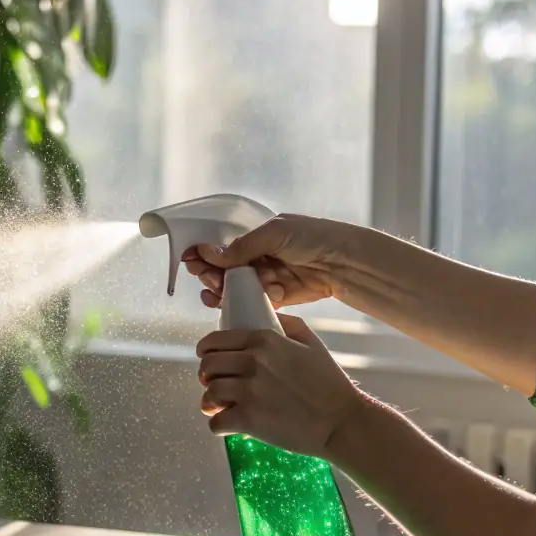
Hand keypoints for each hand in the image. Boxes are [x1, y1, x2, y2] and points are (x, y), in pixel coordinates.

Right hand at [182, 214, 354, 309]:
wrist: (344, 262)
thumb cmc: (313, 237)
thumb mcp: (275, 233)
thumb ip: (242, 246)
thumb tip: (208, 252)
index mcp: (254, 237)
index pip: (221, 246)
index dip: (204, 253)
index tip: (192, 260)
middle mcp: (256, 257)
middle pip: (222, 270)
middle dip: (212, 275)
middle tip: (211, 280)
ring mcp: (264, 279)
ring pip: (233, 289)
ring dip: (225, 291)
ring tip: (223, 292)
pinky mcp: (274, 298)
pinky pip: (252, 302)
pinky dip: (250, 301)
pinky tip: (263, 295)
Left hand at [196, 314, 364, 458]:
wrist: (341, 421)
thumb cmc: (329, 383)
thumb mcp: (312, 342)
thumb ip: (288, 325)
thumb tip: (270, 316)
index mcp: (263, 340)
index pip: (215, 341)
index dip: (206, 352)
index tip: (209, 360)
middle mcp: (252, 361)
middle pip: (207, 365)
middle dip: (207, 376)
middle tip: (216, 385)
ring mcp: (248, 391)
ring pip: (208, 393)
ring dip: (210, 402)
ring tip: (219, 407)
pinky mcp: (248, 420)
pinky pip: (216, 422)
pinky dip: (218, 425)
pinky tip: (228, 425)